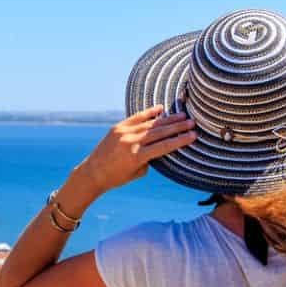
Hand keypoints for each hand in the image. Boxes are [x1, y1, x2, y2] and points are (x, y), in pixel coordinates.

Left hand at [68, 105, 196, 200]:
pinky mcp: (117, 128)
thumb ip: (150, 159)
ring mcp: (123, 133)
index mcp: (137, 157)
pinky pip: (136, 118)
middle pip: (160, 133)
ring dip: (167, 119)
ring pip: (150, 124)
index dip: (180, 141)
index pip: (164, 147)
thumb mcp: (137, 173)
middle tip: (192, 122)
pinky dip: (148, 113)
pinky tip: (160, 108)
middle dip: (178, 127)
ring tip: (182, 116)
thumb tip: (160, 144)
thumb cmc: (116, 178)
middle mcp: (130, 143)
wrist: (92, 173)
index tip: (193, 136)